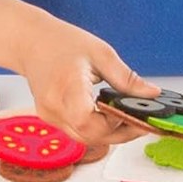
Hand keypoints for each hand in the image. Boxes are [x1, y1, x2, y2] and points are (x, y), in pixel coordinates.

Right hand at [16, 20, 160, 147]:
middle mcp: (54, 107)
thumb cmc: (60, 42)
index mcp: (66, 88)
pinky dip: (96, 129)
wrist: (30, 42)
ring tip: (128, 119)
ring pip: (85, 139)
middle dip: (120, 134)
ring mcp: (50, 116)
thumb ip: (127, 78)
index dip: (114, 123)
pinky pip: (77, 132)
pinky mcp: (51, 119)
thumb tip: (152, 94)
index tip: (135, 114)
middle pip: (90, 136)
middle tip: (141, 123)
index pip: (89, 122)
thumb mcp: (101, 54)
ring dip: (109, 134)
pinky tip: (109, 117)